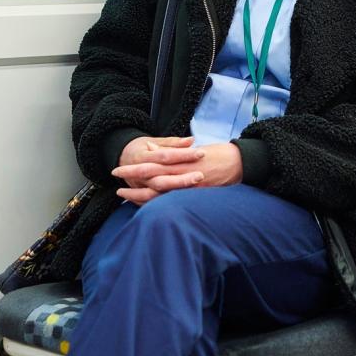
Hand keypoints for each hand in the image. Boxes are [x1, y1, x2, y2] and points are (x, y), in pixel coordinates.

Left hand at [112, 141, 242, 203]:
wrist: (240, 163)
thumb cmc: (219, 155)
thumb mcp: (195, 151)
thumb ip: (175, 153)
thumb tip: (154, 150)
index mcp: (181, 160)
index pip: (152, 163)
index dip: (134, 167)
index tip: (119, 168)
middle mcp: (182, 173)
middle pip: (151, 176)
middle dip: (131, 178)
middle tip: (115, 181)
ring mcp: (187, 186)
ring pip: (157, 192)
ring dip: (138, 195)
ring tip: (123, 195)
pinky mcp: (195, 196)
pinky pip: (170, 202)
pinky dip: (155, 204)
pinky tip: (143, 205)